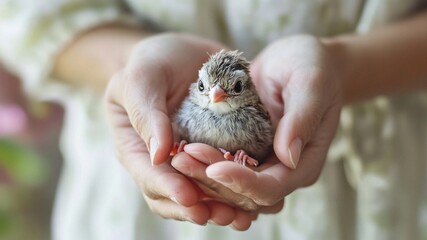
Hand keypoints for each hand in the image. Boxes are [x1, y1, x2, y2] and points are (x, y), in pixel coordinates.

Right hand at [105, 33, 255, 228]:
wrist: (183, 54)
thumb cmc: (153, 61)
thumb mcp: (142, 77)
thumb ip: (146, 113)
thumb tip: (158, 155)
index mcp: (138, 148)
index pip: (149, 177)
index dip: (170, 190)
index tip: (191, 198)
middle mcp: (165, 161)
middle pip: (177, 196)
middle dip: (201, 208)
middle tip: (225, 214)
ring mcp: (191, 159)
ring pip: (203, 194)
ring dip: (224, 206)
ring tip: (246, 215)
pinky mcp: (217, 151)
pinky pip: (226, 177)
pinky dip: (240, 190)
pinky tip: (260, 198)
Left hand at [173, 35, 341, 211]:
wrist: (299, 59)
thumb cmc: (313, 66)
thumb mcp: (311, 83)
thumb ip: (302, 119)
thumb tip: (287, 157)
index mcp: (304, 163)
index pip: (271, 188)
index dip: (242, 183)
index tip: (213, 168)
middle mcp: (282, 170)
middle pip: (245, 194)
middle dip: (212, 180)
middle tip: (182, 159)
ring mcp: (262, 161)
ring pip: (229, 184)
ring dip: (202, 174)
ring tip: (177, 155)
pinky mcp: (246, 149)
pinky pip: (222, 164)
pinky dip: (203, 161)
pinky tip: (182, 148)